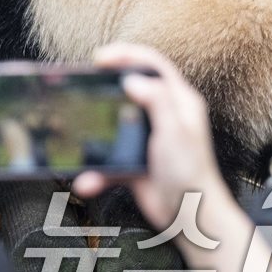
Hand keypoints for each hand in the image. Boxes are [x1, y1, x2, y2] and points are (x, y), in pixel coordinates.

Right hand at [72, 43, 230, 229]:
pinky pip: (108, 157)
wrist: (190, 217)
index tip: (101, 58)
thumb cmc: (192, 175)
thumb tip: (132, 79)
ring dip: (95, 131)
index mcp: (179, 102)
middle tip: (84, 81)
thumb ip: (158, 101)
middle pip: (130, 86)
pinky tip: (89, 179)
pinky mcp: (134, 159)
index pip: (154, 65)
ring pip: (114, 121)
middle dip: (106, 84)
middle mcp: (164, 115)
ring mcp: (147, 136)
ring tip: (79, 129)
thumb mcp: (176, 132)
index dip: (128, 54)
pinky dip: (96, 170)